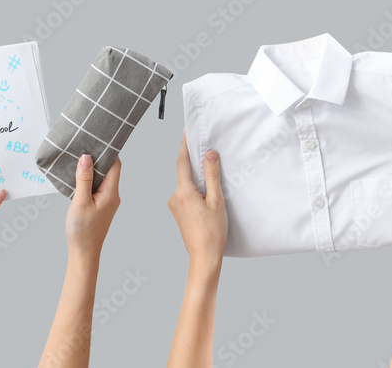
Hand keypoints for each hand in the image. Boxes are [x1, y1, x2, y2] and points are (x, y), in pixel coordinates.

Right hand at [66, 154, 121, 259]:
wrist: (83, 253)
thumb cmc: (82, 230)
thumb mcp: (80, 202)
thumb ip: (84, 179)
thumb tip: (87, 157)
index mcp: (111, 193)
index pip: (115, 165)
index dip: (108, 151)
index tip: (98, 140)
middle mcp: (113, 195)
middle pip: (110, 170)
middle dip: (98, 158)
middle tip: (85, 146)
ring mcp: (107, 201)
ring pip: (102, 179)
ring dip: (92, 170)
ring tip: (79, 158)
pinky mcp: (100, 206)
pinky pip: (97, 187)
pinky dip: (89, 180)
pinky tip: (78, 177)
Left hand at [168, 132, 226, 269]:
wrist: (204, 258)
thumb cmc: (211, 233)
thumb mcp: (216, 201)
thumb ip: (212, 176)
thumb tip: (209, 155)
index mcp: (183, 193)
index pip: (182, 162)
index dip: (185, 145)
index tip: (187, 132)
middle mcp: (175, 198)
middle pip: (184, 172)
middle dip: (194, 162)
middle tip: (206, 150)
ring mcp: (175, 207)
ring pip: (186, 185)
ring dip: (197, 179)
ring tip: (212, 177)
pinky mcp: (179, 213)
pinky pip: (187, 194)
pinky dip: (196, 190)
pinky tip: (208, 195)